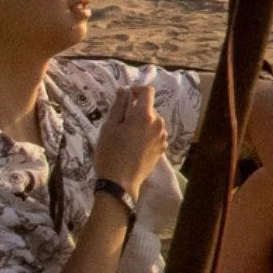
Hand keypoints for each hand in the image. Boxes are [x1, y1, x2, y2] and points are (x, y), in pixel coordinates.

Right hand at [94, 82, 167, 198]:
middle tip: (120, 123)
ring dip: (142, 123)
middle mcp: (159, 123)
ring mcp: (163, 136)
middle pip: (149, 108)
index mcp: (145, 116)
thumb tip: (124, 90)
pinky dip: (146, 134)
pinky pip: (155, 133)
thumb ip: (119, 106)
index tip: (125, 97)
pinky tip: (134, 145)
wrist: (119, 182)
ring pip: (153, 121)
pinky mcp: (163, 147)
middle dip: (136, 110)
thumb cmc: (110, 153)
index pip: (147, 91)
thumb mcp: (109, 127)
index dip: (136, 90)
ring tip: (126, 137)